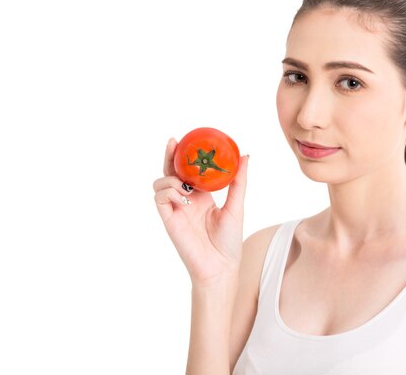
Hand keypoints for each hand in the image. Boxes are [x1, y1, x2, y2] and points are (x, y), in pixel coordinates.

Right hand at [153, 137, 248, 285]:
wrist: (221, 267)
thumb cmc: (229, 241)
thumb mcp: (236, 206)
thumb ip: (238, 182)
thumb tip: (245, 156)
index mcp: (201, 195)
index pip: (188, 170)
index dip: (185, 154)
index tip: (188, 139)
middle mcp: (186, 200)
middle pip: (171, 172)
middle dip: (169, 156)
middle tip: (174, 142)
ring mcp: (176, 209)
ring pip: (161, 184)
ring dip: (170, 178)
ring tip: (184, 184)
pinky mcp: (168, 220)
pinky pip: (159, 199)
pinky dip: (168, 192)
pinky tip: (183, 197)